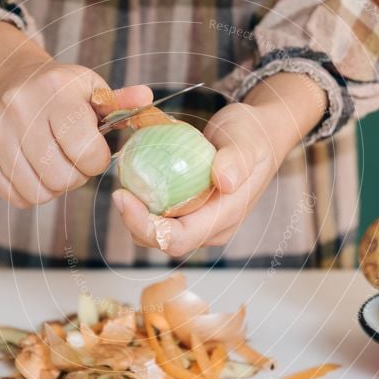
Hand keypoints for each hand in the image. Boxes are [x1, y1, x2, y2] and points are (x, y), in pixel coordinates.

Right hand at [0, 22, 151, 207]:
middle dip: (76, 177)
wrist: (8, 80)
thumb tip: (146, 98)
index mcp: (55, 91)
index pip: (86, 151)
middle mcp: (19, 109)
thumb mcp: (91, 88)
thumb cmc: (61, 91)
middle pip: (61, 178)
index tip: (95, 152)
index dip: (97, 160)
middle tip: (74, 161)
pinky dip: (31, 192)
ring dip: (54, 187)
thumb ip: (120, 102)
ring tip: (55, 164)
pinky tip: (35, 169)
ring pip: (38, 192)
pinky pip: (16, 197)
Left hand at [112, 72, 327, 255]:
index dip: (147, 227)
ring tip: (124, 187)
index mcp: (225, 218)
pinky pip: (162, 219)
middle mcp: (212, 229)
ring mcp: (202, 224)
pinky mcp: (192, 214)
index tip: (125, 197)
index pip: (178, 239)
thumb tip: (224, 181)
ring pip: (158, 235)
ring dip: (136, 217)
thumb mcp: (247, 140)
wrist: (260, 136)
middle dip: (135, 224)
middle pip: (163, 242)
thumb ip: (237, 160)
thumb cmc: (254, 135)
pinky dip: (144, 207)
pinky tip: (135, 184)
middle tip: (118, 192)